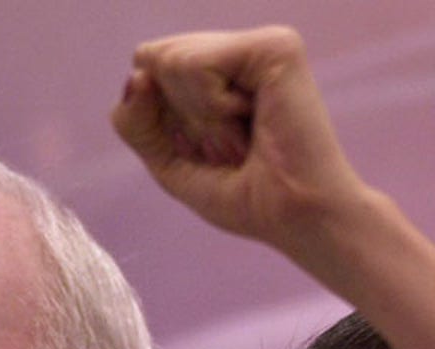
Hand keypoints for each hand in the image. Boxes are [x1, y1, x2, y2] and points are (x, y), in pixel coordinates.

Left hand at [111, 26, 367, 250]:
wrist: (298, 219)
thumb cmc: (248, 199)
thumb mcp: (170, 164)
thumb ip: (136, 121)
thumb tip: (136, 74)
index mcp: (221, 70)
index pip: (147, 66)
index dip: (163, 119)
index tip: (214, 149)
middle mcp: (239, 51)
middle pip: (152, 59)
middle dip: (180, 118)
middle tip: (234, 145)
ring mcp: (258, 44)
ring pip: (169, 60)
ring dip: (200, 118)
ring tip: (247, 136)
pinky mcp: (273, 46)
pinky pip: (194, 64)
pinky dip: (211, 108)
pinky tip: (253, 121)